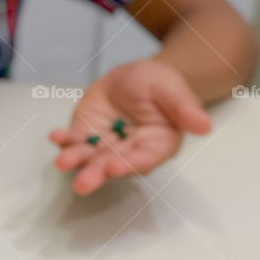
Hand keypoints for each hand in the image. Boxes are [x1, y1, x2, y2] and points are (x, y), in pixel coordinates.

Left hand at [50, 58, 212, 195]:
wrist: (133, 77)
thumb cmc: (158, 84)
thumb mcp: (171, 89)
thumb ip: (184, 108)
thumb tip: (205, 126)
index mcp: (157, 145)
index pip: (144, 159)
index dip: (129, 165)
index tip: (114, 168)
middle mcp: (129, 152)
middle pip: (112, 165)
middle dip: (97, 174)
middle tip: (83, 182)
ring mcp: (104, 147)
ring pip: (89, 159)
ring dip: (75, 161)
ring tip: (63, 162)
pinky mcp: (85, 138)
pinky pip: (72, 142)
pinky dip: (62, 140)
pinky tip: (55, 136)